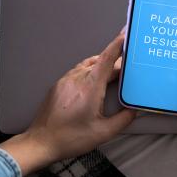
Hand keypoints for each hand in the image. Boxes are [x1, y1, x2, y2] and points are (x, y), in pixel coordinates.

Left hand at [0, 31, 135, 175]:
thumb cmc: (71, 138)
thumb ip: (124, 119)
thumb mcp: (103, 133)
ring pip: (88, 65)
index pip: (107, 58)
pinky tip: (94, 81)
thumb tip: (135, 109)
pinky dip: (90, 71)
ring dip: (102, 66)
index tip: (126, 34)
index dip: (118, 45)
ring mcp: (66, 80)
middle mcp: (77, 78)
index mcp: (90, 87)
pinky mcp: (58, 85)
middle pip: (100, 62)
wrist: (41, 142)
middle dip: (115, 62)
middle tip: (128, 66)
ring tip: (113, 72)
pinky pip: (77, 71)